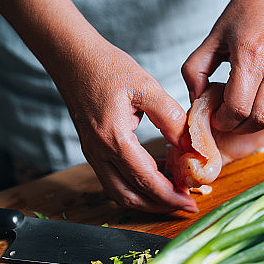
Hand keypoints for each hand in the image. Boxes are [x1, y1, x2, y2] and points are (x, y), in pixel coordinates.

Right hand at [57, 42, 197, 212]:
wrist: (72, 57)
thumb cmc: (107, 67)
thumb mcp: (146, 86)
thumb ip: (170, 117)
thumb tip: (189, 145)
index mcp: (113, 138)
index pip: (146, 181)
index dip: (171, 196)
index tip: (191, 204)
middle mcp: (99, 152)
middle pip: (131, 196)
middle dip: (160, 206)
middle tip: (186, 204)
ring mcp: (93, 153)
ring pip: (120, 192)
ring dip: (148, 199)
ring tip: (175, 193)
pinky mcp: (93, 149)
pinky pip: (115, 178)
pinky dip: (137, 184)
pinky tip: (159, 174)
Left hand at [181, 0, 263, 134]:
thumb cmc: (247, 12)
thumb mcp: (213, 38)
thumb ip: (195, 70)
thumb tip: (196, 99)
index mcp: (251, 56)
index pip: (238, 108)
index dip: (224, 120)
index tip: (217, 116)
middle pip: (261, 119)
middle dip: (241, 126)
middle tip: (231, 117)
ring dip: (262, 122)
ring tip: (250, 109)